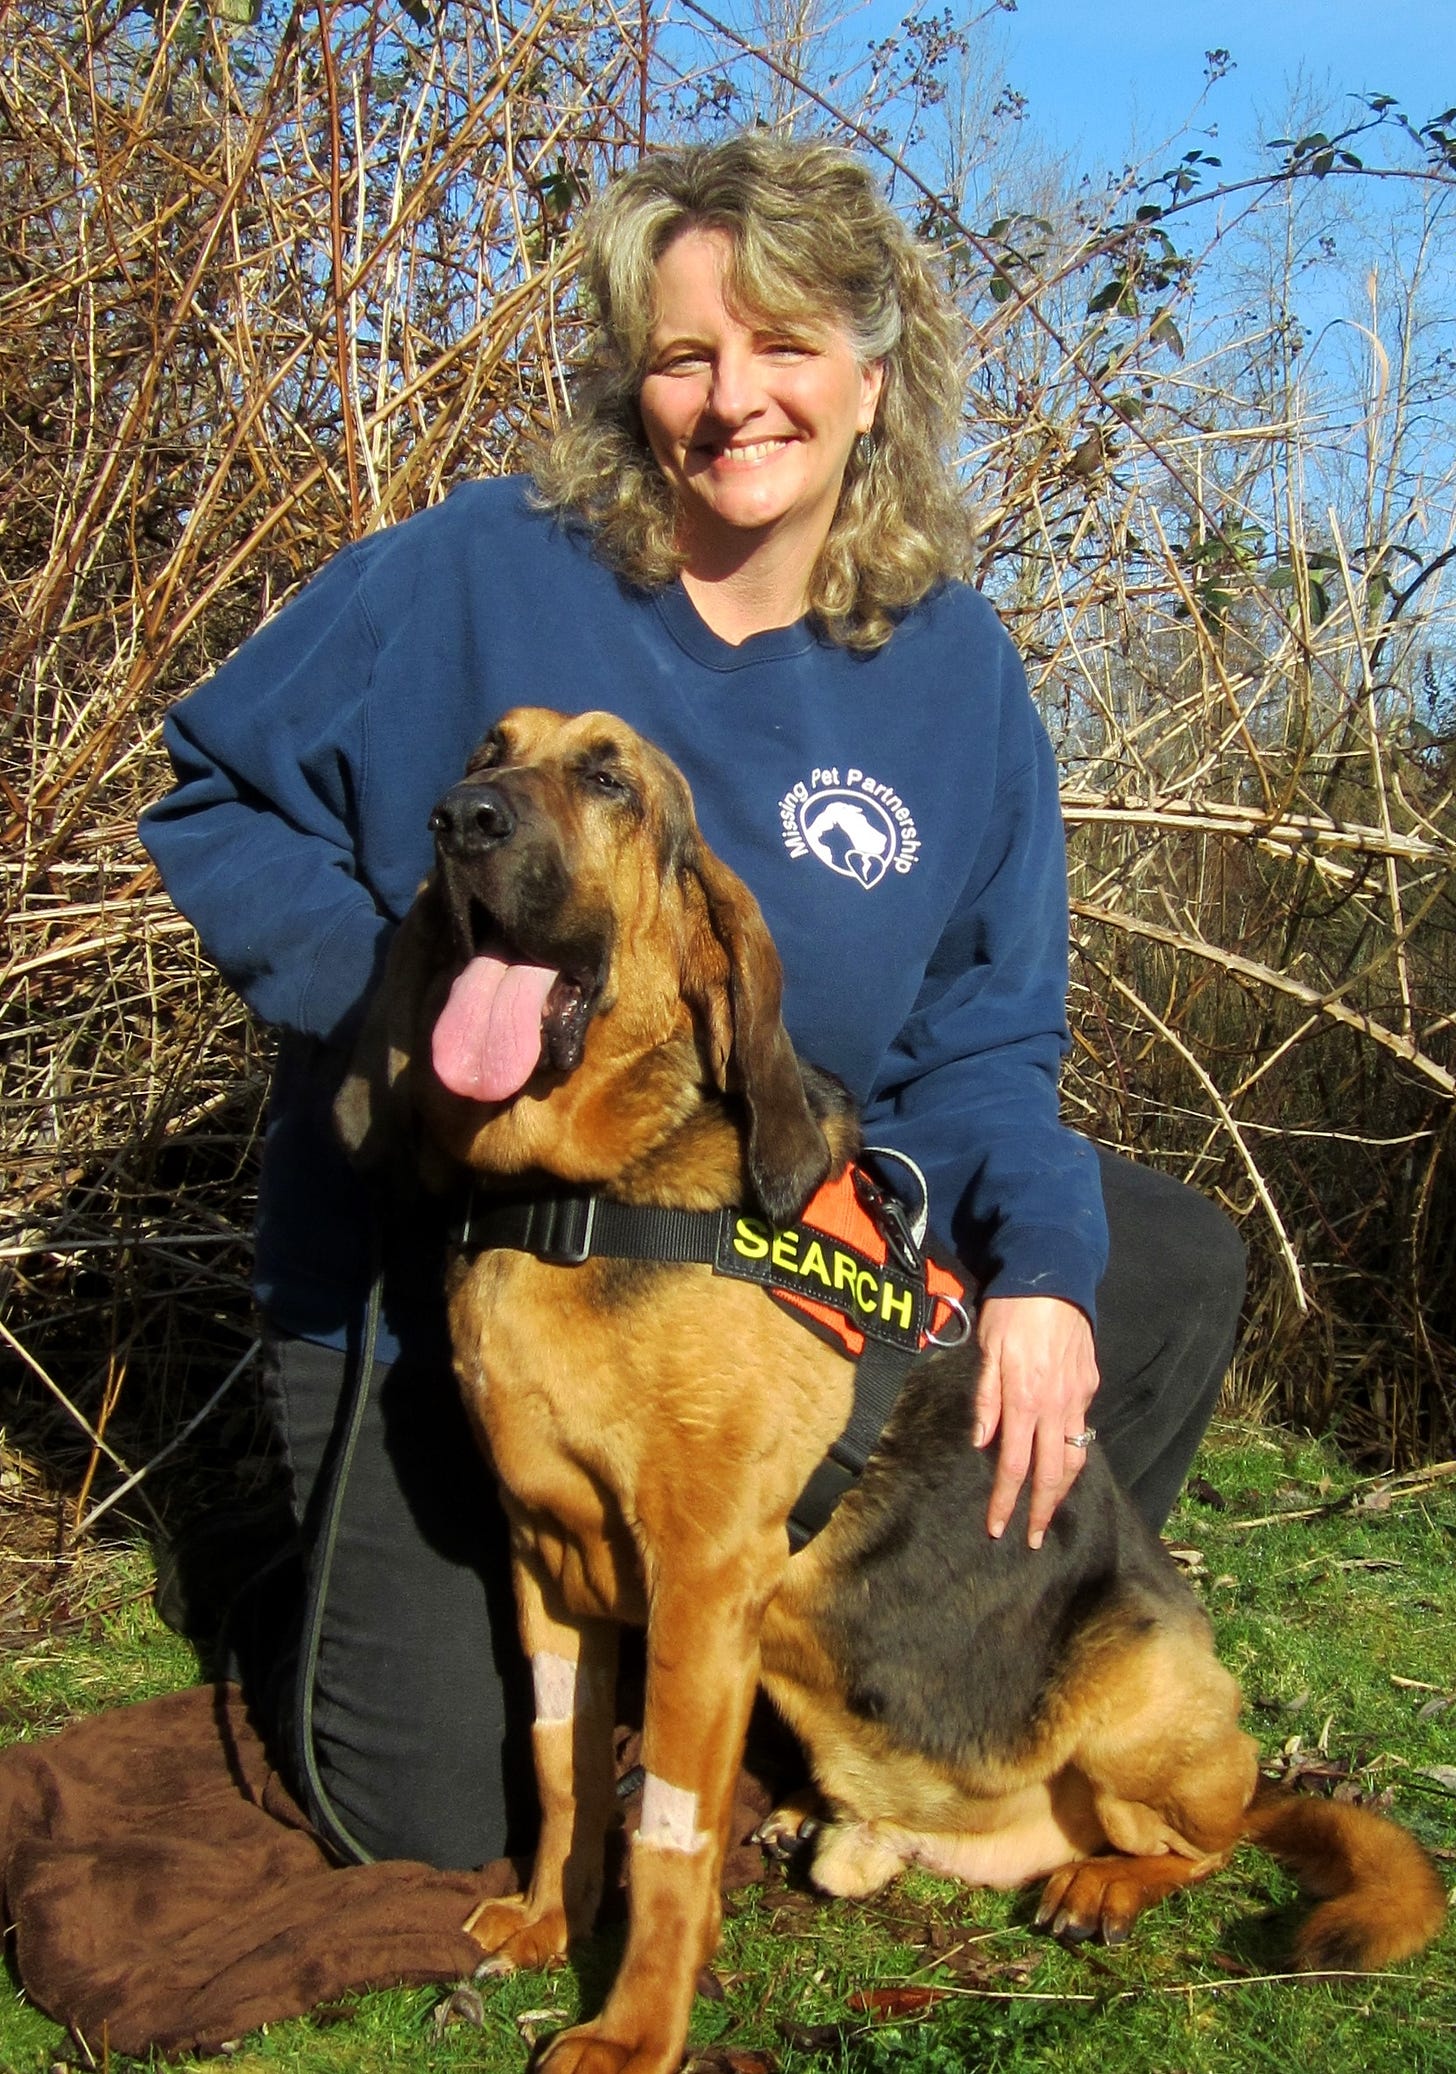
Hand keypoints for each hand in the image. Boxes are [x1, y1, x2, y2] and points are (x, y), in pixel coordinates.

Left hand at [972, 1295, 1098, 1548]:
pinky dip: (1072, 1452)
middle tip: (1034, 1540)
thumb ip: (985, 1398)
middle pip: (1052, 1474)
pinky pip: (1082, 1428)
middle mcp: (1056, 1405)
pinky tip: (1061, 1461)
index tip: (997, 1528)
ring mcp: (1079, 1396)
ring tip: (1051, 1511)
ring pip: (1075, 1457)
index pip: (1015, 1465)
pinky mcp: (1090, 1384)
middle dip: (1042, 1512)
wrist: (1053, 1276)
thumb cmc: (1011, 1310)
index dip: (1006, 1501)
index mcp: (1025, 1399)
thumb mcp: (986, 1350)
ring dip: (1062, 1490)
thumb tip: (982, 1443)